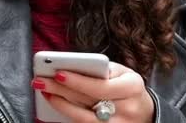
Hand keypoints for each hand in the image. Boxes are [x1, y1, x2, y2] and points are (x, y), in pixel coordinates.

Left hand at [32, 62, 154, 121]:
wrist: (145, 112)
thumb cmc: (127, 86)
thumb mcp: (121, 73)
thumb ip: (100, 70)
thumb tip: (69, 67)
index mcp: (132, 87)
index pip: (100, 86)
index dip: (78, 81)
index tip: (58, 73)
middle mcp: (127, 109)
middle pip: (88, 102)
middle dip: (60, 90)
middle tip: (39, 80)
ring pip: (83, 119)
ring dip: (60, 105)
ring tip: (44, 93)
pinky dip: (67, 117)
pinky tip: (54, 106)